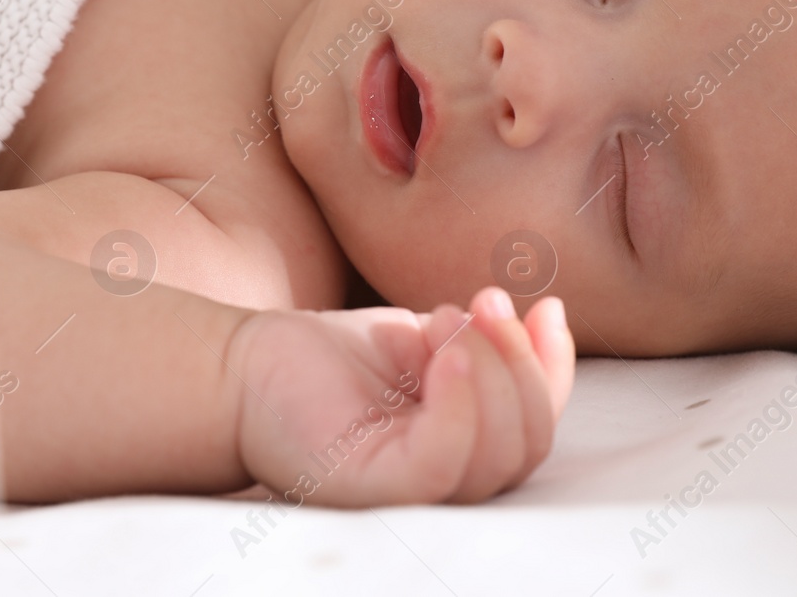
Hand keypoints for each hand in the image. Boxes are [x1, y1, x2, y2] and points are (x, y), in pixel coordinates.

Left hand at [227, 287, 574, 506]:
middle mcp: (444, 484)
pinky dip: (461, 407)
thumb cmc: (330, 359)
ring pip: (496, 457)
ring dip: (494, 372)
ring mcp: (407, 495)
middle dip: (522, 363)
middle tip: (485, 302)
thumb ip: (485, 345)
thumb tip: (550, 315)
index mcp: (463, 452)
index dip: (554, 370)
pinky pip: (441, 464)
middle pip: (527, 444)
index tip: (548, 306)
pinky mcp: (370, 489)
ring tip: (451, 320)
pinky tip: (447, 356)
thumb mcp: (428, 339)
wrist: (242, 366)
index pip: (535, 426)